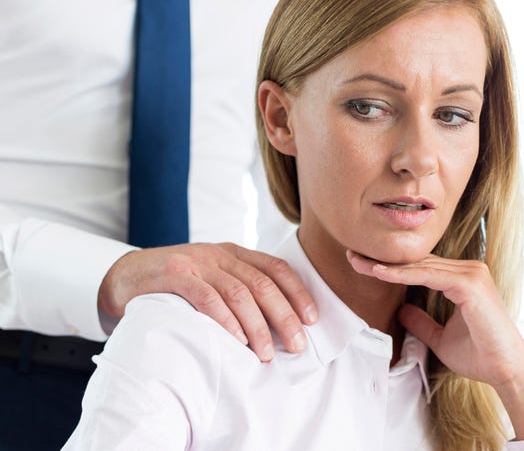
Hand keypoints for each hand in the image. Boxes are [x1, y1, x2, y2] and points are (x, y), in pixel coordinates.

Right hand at [99, 242, 317, 361]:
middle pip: (262, 283)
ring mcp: (197, 262)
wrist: (127, 276)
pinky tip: (237, 340)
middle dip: (284, 315)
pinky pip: (207, 298)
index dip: (298, 292)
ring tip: (267, 353)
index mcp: (234, 253)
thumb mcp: (213, 278)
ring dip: (257, 325)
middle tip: (297, 344)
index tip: (312, 319)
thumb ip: (239, 290)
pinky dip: (225, 320)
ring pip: (238, 292)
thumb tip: (278, 326)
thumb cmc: (178, 286)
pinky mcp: (175, 274)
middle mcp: (219, 254)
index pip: (276, 268)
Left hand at [347, 250, 523, 439]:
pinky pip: (428, 274)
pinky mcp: (470, 284)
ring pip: (419, 265)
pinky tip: (379, 273)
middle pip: (416, 261)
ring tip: (358, 263)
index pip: (419, 267)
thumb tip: (401, 310)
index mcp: (462, 279)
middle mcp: (468, 270)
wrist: (507, 372)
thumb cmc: (480, 356)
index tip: (362, 265)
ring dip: (386, 265)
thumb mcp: (439, 338)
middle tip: (352, 257)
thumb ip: (421, 322)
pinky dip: (402, 274)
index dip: (390, 266)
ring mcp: (471, 274)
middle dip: (382, 260)